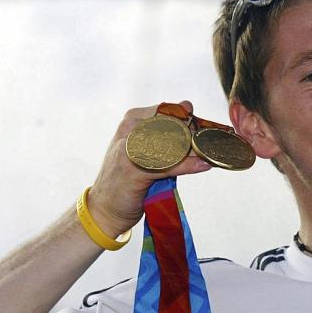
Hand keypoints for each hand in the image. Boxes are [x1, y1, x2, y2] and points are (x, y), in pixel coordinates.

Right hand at [86, 101, 211, 236]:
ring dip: (195, 151)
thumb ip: (165, 128)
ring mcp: (130, 147)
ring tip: (206, 157)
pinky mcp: (134, 169)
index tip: (203, 134)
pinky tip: (202, 166)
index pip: (172, 110)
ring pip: (174, 143)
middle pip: (175, 125)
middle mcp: (130, 128)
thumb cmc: (130, 176)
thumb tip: (188, 104)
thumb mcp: (146, 146)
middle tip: (206, 148)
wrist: (104, 208)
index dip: (191, 123)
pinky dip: (188, 166)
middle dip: (195, 137)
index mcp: (134, 118)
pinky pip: (169, 164)